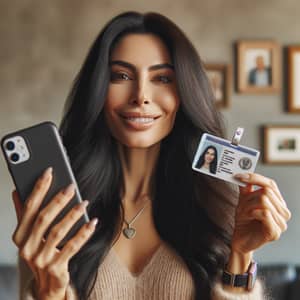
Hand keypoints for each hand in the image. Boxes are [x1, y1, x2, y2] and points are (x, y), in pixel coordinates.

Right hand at [12, 167, 97, 299]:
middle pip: (43, 219)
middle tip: (71, 187)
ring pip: (57, 232)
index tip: (49, 172)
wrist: (46, 284)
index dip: (39, 189)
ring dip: (72, 215)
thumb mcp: (29, 235)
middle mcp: (27, 248)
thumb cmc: (40, 253)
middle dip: (58, 200)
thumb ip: (23, 214)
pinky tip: (92, 222)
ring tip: (84, 203)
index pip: (29, 208)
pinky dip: (83, 234)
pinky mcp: (56, 268)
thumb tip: (16, 192)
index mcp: (20, 235)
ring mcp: (41, 259)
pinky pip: (72, 247)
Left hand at [230, 173, 290, 264]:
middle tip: (241, 205)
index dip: (255, 178)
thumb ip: (247, 187)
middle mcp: (283, 212)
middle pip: (266, 192)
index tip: (239, 176)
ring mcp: (282, 223)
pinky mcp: (275, 232)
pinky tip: (249, 218)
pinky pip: (264, 213)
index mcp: (278, 202)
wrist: (240, 239)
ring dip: (248, 206)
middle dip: (249, 197)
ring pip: (264, 201)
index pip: (271, 184)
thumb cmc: (245, 220)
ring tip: (244, 213)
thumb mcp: (244, 200)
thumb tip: (244, 172)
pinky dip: (252, 213)